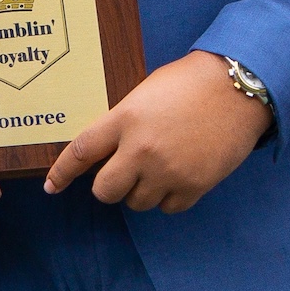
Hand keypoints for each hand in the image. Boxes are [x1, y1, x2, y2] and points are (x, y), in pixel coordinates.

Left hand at [47, 50, 268, 212]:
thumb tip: (108, 152)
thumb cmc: (191, 83)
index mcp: (125, 119)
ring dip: (142, 191)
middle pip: (105, 191)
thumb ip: (123, 122)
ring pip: (137, 203)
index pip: (81, 152)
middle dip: (109, 187)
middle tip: (123, 174)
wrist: (238, 88)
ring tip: (161, 166)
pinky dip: (170, 197)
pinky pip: (168, 207)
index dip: (62, 173)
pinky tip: (180, 174)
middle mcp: (141, 149)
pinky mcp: (194, 186)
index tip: (51, 187)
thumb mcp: (145, 94)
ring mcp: (168, 171)